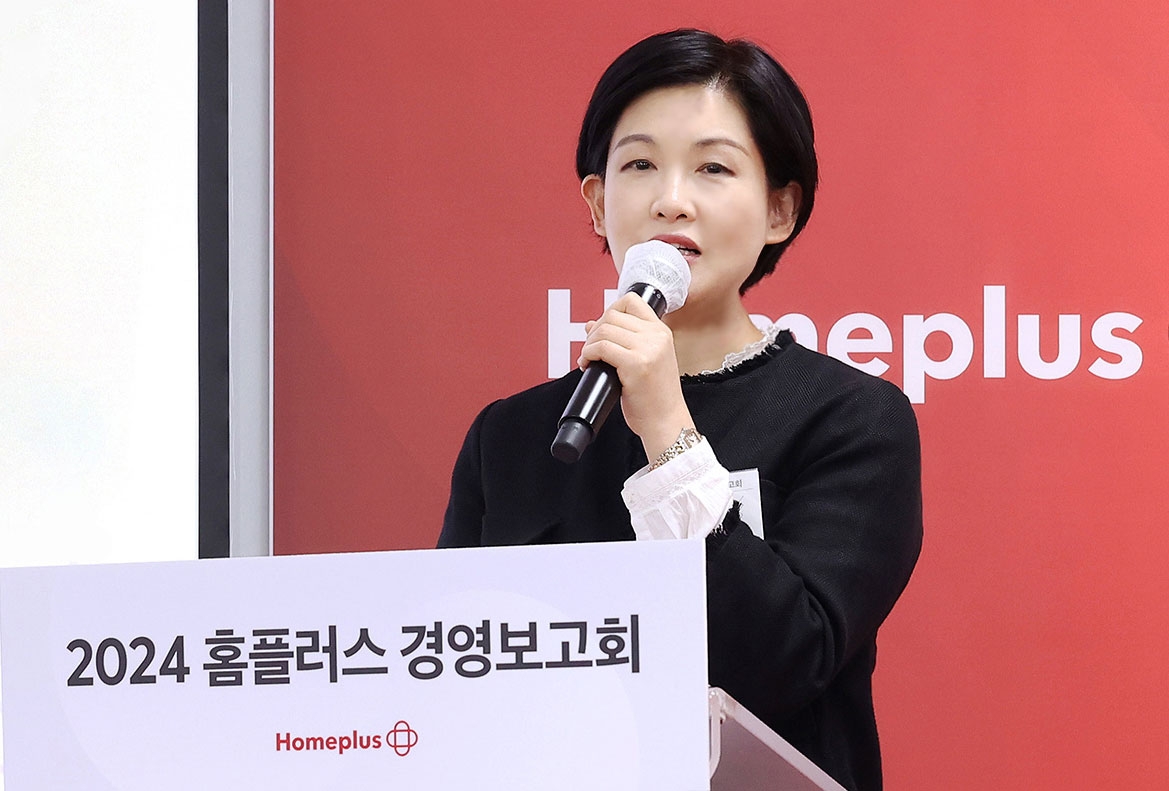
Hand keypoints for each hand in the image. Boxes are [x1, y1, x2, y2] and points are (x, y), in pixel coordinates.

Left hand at [578, 293, 694, 460]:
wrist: (666, 422)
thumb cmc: (654, 397)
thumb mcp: (645, 361)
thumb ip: (623, 340)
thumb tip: (591, 325)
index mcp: (661, 332)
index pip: (631, 301)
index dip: (610, 310)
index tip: (602, 329)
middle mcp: (657, 336)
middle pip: (612, 315)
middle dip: (594, 330)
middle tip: (590, 349)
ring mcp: (648, 349)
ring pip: (604, 330)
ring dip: (588, 343)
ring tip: (588, 359)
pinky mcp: (636, 364)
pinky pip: (601, 347)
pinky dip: (588, 354)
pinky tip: (587, 364)